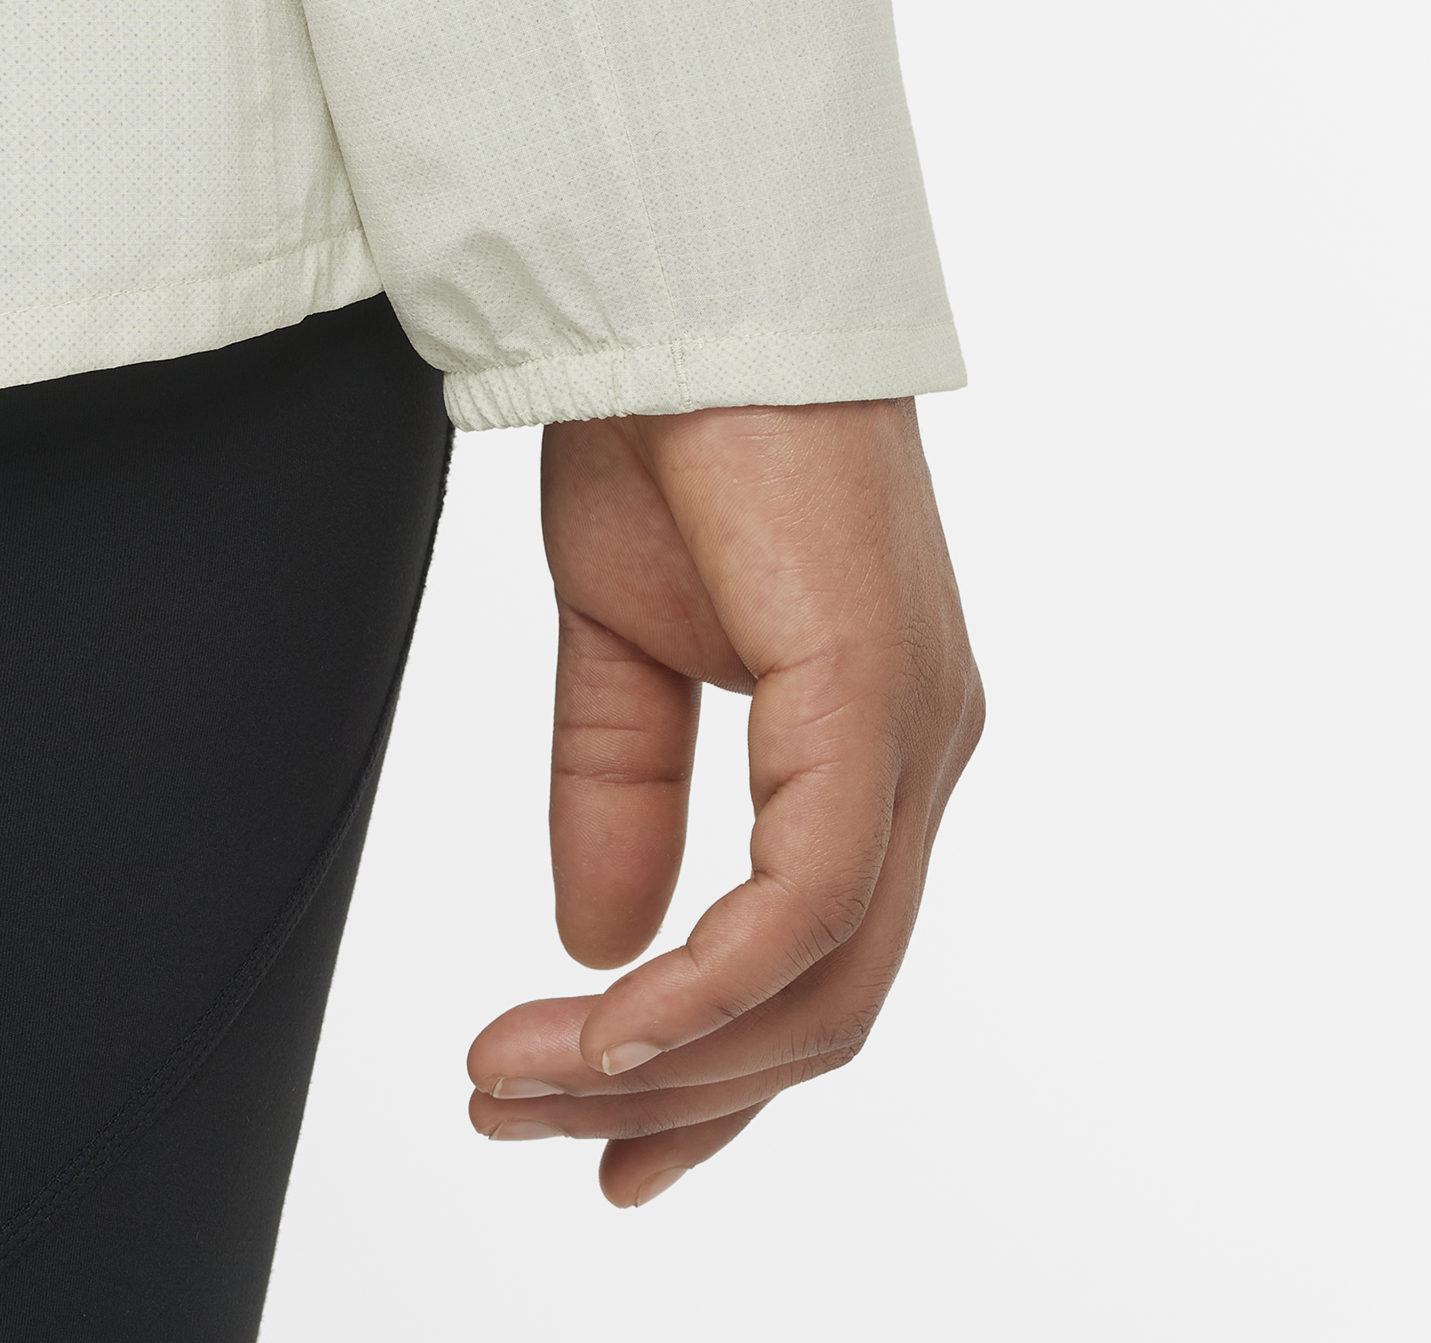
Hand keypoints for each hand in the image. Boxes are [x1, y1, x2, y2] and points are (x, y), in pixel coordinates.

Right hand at [465, 397, 982, 1205]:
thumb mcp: (618, 648)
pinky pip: (805, 901)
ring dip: (662, 1060)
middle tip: (516, 1122)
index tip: (598, 1137)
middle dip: (671, 1093)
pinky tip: (598, 1028)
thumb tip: (598, 940)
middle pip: (825, 1002)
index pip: (818, 960)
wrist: (677, 292)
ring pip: (821, 980)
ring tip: (512, 1084)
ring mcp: (912, 728)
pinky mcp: (872, 693)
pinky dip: (701, 988)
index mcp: (869, 741)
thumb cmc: (666, 437)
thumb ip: (621, 788)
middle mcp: (917, 750)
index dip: (712, 1071)